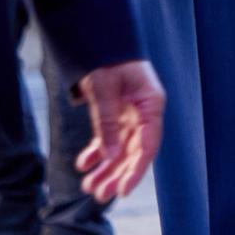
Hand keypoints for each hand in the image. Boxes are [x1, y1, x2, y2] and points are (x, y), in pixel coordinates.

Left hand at [74, 58, 164, 201]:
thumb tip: (110, 158)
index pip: (148, 145)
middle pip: (133, 151)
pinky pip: (108, 138)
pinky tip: (84, 165)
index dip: (136, 170)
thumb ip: (108, 123)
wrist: (97, 39)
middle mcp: (143, 113)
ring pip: (119, 149)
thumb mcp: (105, 89)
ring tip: (88, 186)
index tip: (122, 191)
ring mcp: (129, 114)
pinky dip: (96, 152)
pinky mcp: (115, 113)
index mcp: (151, 105)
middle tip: (99, 196)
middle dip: (116, 174)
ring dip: (105, 168)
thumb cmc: (106, 60)